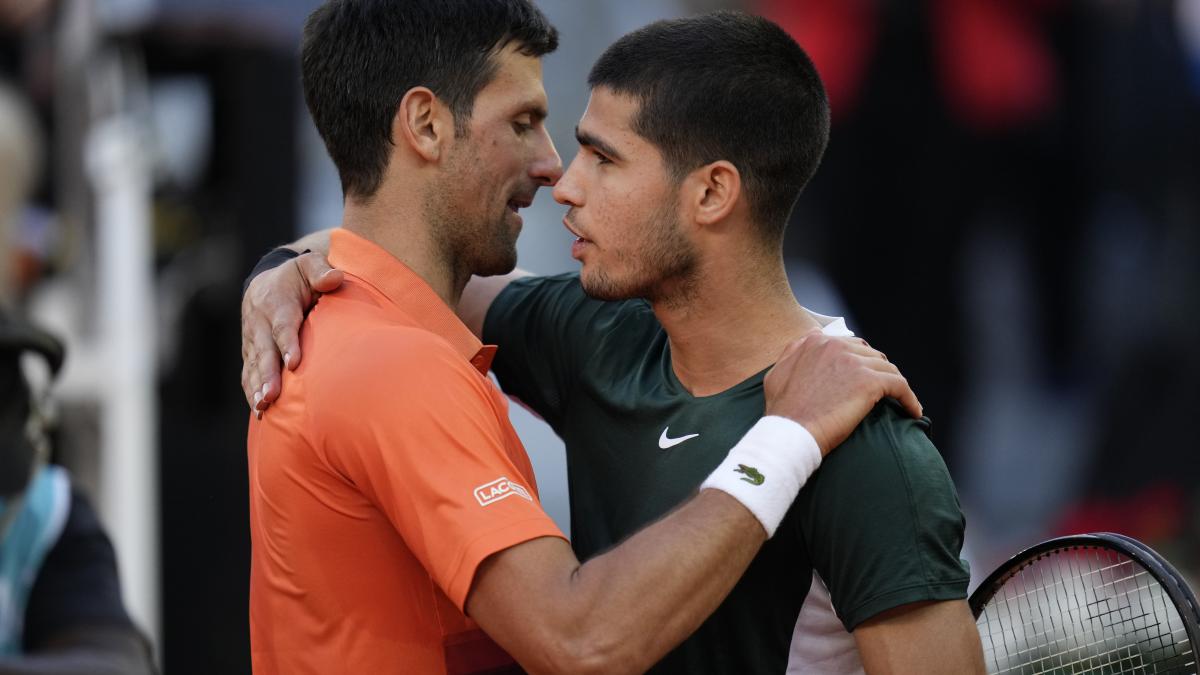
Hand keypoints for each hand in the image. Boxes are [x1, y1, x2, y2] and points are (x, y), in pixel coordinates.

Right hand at [240, 251, 342, 414]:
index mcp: (277, 302)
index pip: (283, 325)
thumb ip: (320, 270)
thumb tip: (335, 277)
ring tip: (262, 406)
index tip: (294, 363)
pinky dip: (251, 390)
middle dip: (268, 374)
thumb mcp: (309, 265)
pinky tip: (259, 410)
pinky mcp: (249, 352)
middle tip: (272, 395)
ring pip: (253, 365)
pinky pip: (248, 373)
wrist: (266, 281)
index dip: (288, 344)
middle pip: (264, 351)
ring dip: (257, 387)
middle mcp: (260, 323)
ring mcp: (252, 339)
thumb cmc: (297, 277)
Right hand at [763, 331, 920, 454]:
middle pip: (870, 354)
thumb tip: (808, 341)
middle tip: (880, 392)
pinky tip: (913, 412)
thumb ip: (794, 353)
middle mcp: (835, 345)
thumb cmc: (782, 413)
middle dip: (876, 371)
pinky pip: (900, 386)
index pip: (848, 345)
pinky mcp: (870, 381)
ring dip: (893, 385)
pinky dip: (909, 399)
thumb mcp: (777, 374)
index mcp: (814, 342)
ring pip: (887, 369)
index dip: (858, 362)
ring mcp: (854, 362)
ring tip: (898, 402)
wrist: (790, 434)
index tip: (862, 379)